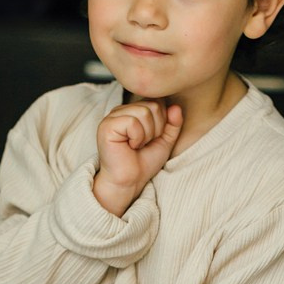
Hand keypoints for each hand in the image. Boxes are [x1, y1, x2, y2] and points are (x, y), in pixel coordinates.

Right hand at [93, 97, 183, 215]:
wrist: (130, 182)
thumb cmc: (143, 163)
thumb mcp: (165, 141)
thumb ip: (173, 124)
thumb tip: (176, 107)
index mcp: (133, 111)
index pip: (158, 102)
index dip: (162, 123)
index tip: (151, 140)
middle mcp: (121, 110)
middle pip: (152, 105)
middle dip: (156, 129)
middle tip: (143, 144)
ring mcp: (112, 116)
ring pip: (144, 112)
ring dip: (146, 135)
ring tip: (136, 146)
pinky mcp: (107, 125)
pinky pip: (132, 122)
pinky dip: (137, 138)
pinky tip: (129, 146)